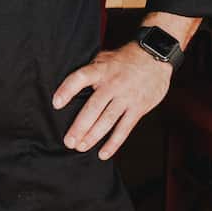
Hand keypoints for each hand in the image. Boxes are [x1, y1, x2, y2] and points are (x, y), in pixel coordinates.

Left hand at [52, 42, 173, 160]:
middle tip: (68, 141)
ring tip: (80, 147)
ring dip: (93, 136)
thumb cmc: (125, 58)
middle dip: (79, 127)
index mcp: (101, 70)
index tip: (56, 104)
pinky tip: (103, 154)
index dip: (67, 90)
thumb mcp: (105, 57)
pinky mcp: (138, 108)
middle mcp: (113, 84)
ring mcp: (126, 97)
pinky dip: (114, 143)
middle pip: (93, 108)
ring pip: (107, 120)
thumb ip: (90, 69)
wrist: (155, 56)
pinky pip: (124, 128)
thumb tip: (70, 84)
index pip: (80, 78)